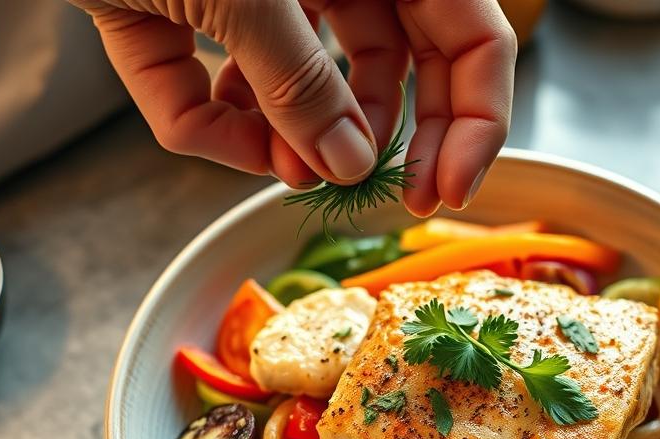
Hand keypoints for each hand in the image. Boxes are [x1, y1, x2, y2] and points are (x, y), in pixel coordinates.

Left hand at [69, 0, 516, 214]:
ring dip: (301, 137)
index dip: (478, 114)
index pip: (470, 34)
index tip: (451, 185)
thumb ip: (304, 81)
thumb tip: (350, 164)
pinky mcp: (182, 21)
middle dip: (388, 136)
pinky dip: (216, 121)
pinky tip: (215, 131)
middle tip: (389, 198)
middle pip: (397, 66)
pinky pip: (218, 88)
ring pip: (309, 85)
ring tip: (289, 169)